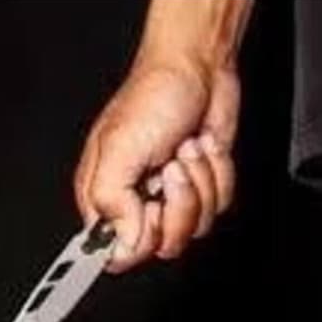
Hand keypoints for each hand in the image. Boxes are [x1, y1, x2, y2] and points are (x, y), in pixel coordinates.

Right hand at [73, 64, 239, 272]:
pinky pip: (217, 206)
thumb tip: (121, 244)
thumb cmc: (153, 96)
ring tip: (184, 150)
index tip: (149, 210)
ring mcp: (169, 197)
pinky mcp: (199, 188)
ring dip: (199, 183)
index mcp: (103, 195)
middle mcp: (134, 201)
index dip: (137, 241)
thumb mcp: (119, 146)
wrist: (196, 69)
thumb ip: (111, 200)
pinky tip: (201, 149)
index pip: (115, 252)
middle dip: (177, 205)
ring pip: (194, 227)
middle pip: (162, 245)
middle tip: (169, 170)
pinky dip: (217, 174)